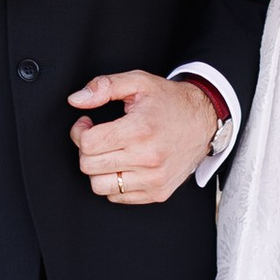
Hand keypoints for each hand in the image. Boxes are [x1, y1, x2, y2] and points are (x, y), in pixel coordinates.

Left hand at [69, 70, 222, 205]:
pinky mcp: (158, 193)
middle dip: (86, 149)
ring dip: (98, 169)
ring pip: (99, 186)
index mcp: (140, 130)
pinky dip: (114, 182)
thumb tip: (76, 100)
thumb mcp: (138, 82)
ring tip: (109, 153)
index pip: (88, 143)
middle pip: (89, 166)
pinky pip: (117, 197)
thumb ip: (104, 86)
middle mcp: (148, 158)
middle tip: (98, 137)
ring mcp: (154, 180)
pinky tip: (123, 164)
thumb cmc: (169, 102)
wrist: (204, 121)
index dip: (80, 131)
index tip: (87, 124)